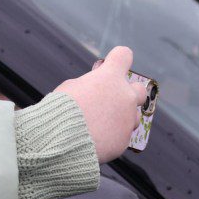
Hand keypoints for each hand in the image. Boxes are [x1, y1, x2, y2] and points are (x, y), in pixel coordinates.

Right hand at [53, 46, 147, 162]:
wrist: (60, 142)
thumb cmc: (60, 111)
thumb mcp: (69, 88)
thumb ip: (87, 85)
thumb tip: (92, 89)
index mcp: (110, 77)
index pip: (123, 55)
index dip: (116, 60)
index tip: (109, 66)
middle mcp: (125, 96)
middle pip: (139, 90)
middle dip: (126, 94)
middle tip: (108, 101)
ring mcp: (128, 119)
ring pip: (132, 117)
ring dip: (119, 119)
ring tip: (97, 126)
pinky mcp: (124, 140)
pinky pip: (120, 136)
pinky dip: (109, 137)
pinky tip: (92, 140)